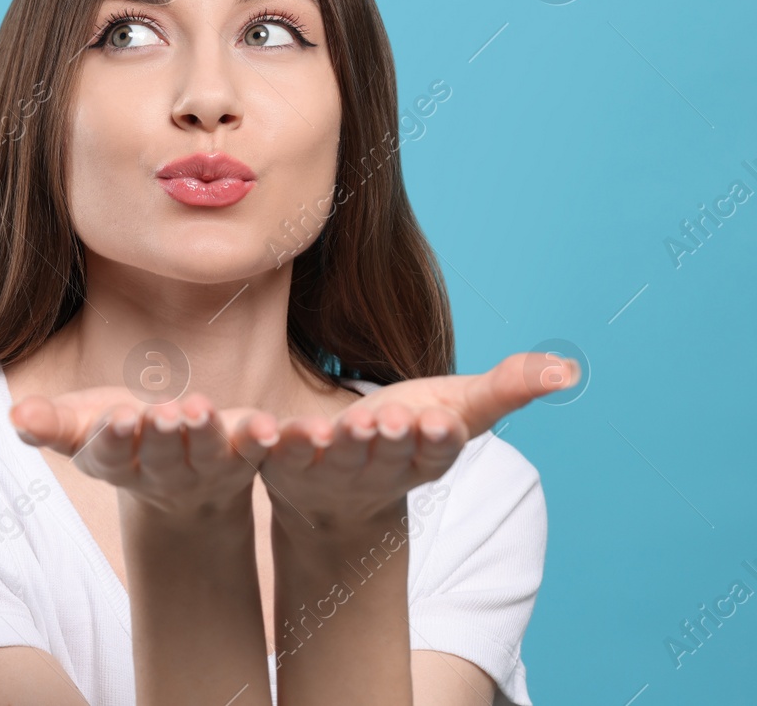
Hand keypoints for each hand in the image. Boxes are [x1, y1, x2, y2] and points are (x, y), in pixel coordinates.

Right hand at [10, 386, 279, 519]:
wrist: (181, 481)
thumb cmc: (123, 437)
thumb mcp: (83, 427)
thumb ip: (50, 424)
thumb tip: (14, 416)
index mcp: (116, 463)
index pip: (110, 455)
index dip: (114, 440)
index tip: (117, 418)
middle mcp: (161, 474)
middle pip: (159, 456)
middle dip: (159, 436)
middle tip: (158, 413)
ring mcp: (205, 469)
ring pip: (206, 452)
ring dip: (204, 433)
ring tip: (199, 409)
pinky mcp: (242, 458)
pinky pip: (254, 448)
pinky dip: (262, 437)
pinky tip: (271, 424)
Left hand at [260, 351, 581, 534]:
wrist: (339, 485)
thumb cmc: (408, 432)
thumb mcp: (458, 406)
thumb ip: (509, 387)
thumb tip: (570, 369)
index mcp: (427, 455)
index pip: (439, 451)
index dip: (440, 440)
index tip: (444, 424)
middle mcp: (383, 470)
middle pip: (393, 454)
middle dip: (398, 438)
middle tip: (400, 420)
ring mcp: (336, 471)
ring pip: (344, 456)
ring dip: (350, 442)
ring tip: (355, 423)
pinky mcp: (291, 464)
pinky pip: (287, 452)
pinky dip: (288, 442)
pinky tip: (284, 428)